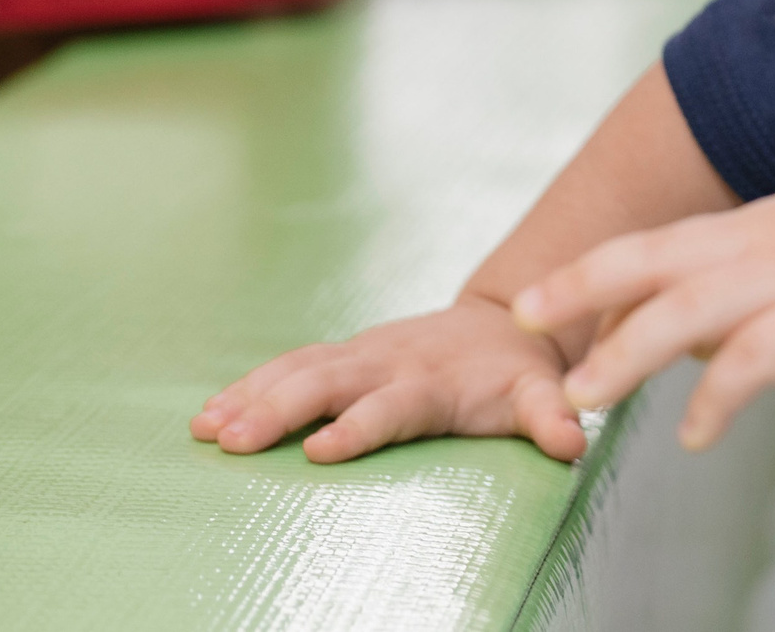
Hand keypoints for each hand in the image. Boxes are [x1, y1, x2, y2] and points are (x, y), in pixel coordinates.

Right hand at [191, 293, 587, 463]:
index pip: (392, 405)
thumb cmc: (519, 373)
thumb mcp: (543, 393)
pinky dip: (248, 386)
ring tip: (203, 427)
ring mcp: (362, 353)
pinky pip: (289, 365)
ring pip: (299, 369)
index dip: (358, 426)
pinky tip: (206, 413)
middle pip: (328, 383)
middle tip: (231, 439)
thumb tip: (570, 442)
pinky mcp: (343, 353)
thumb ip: (552, 416)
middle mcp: (390, 362)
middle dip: (279, 410)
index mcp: (435, 381)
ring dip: (251, 396)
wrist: (505, 323)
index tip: (318, 450)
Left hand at [514, 169, 774, 451]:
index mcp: (770, 223)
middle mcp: (770, 242)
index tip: (546, 292)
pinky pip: (755, 360)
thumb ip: (773, 274)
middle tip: (519, 315)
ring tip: (582, 396)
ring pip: (686, 309)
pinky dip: (716, 396)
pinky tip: (694, 433)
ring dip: (625, 352)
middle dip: (580, 285)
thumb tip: (714, 328)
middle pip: (652, 258)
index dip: (601, 268)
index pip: (667, 242)